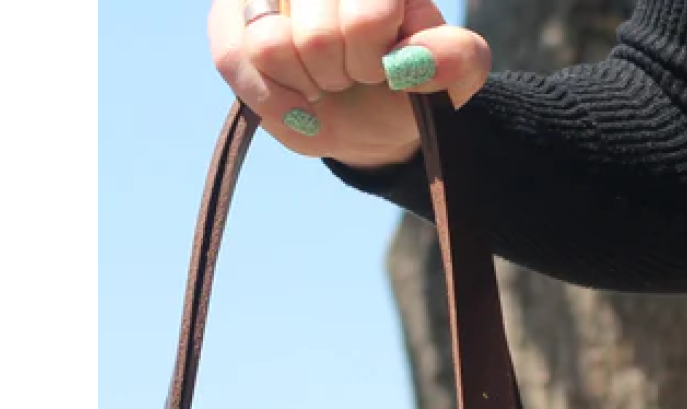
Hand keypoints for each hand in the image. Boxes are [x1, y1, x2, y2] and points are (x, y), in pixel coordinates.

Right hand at [208, 0, 492, 164]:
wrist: (370, 115)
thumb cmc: (410, 83)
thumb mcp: (451, 75)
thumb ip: (455, 58)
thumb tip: (418, 59)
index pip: (367, 15)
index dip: (376, 59)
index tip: (388, 67)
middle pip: (317, 36)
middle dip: (342, 75)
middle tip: (354, 75)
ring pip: (270, 46)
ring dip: (307, 83)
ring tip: (324, 80)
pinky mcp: (231, 18)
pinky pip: (234, 58)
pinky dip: (273, 97)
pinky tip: (298, 102)